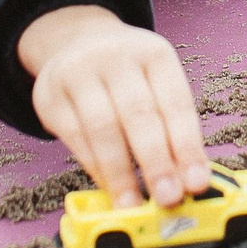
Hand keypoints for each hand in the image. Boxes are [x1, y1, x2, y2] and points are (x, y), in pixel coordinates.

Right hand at [18, 4, 209, 207]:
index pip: (176, 102)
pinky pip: (75, 137)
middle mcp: (116, 56)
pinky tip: (108, 187)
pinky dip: (94, 167)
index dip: (187, 146)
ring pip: (103, 127)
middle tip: (168, 198)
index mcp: (154, 53)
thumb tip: (187, 181)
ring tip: (133, 205)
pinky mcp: (49, 95)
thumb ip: (171, 128)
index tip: (196, 183)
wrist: (77, 42)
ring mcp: (78, 72)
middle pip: (139, 113)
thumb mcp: (156, 84)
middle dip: (156, 162)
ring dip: (120, 173)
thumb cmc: (129, 76)